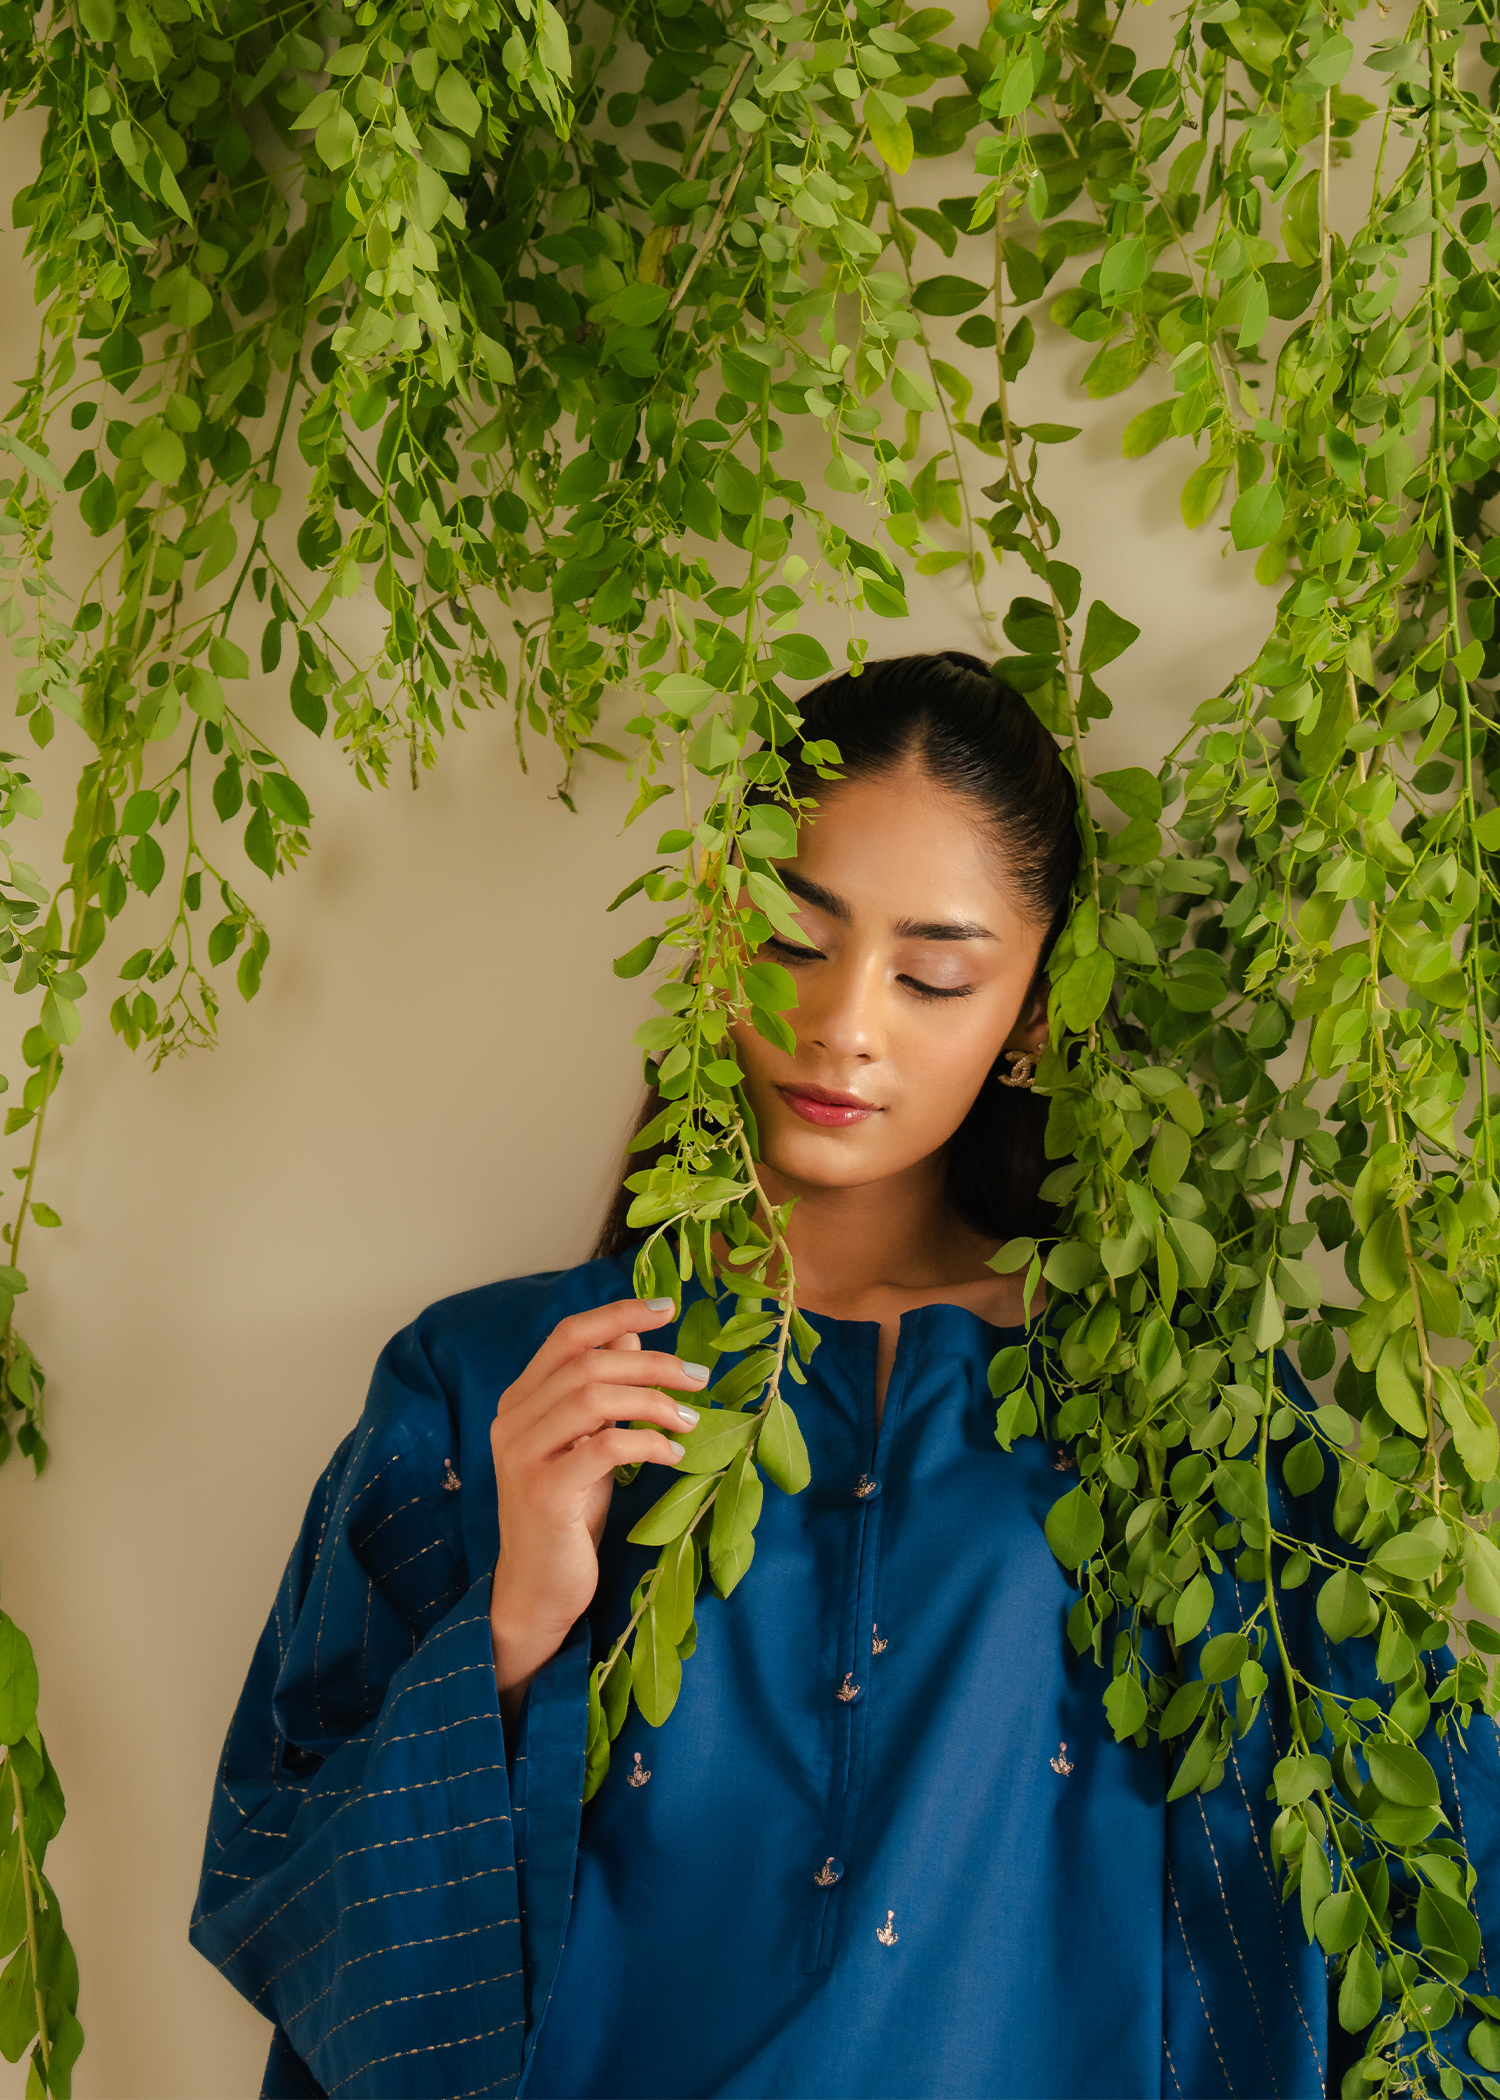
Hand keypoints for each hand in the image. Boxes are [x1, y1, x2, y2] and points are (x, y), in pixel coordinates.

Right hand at [488, 1296, 708, 1717]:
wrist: (538, 1588)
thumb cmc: (567, 1513)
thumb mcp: (586, 1442)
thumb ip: (599, 1390)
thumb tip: (631, 1335)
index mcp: (520, 1399)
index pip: (568, 1335)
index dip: (617, 1314)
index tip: (666, 1306)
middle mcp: (512, 1419)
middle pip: (589, 1364)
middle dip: (653, 1364)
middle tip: (698, 1378)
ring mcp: (522, 1455)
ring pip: (594, 1398)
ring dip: (653, 1402)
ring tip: (690, 1421)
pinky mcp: (543, 1492)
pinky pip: (604, 1447)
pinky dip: (647, 1444)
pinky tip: (673, 1457)